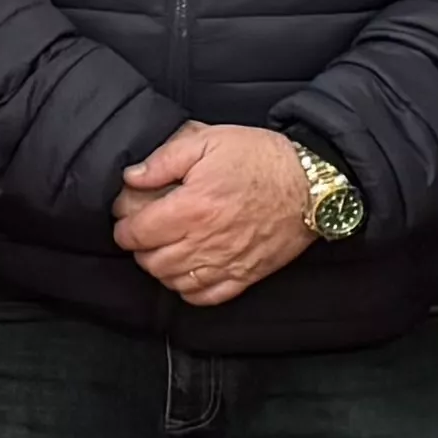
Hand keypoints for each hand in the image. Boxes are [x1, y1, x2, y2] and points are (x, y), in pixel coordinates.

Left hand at [113, 122, 317, 309]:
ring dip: (159, 269)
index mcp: (192, 208)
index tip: (125, 216)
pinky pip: (206, 297)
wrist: (313, 183)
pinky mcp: (246, 275)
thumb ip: (164, 158)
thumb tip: (133, 177)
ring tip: (162, 250)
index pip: (137, 233)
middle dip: (138, 248)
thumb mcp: (209, 140)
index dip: (123, 226)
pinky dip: (188, 290)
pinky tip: (186, 273)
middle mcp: (205, 241)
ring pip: (173, 282)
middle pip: (151, 261)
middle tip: (142, 232)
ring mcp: (226, 263)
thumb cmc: (262, 158)